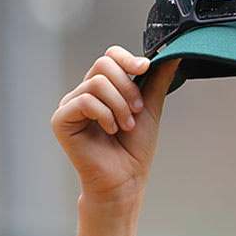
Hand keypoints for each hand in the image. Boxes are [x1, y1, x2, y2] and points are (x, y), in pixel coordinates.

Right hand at [50, 47, 179, 206]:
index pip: (110, 56)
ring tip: (125, 126)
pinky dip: (104, 114)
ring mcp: (70, 105)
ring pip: (96, 83)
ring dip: (119, 106)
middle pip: (103, 65)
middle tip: (136, 112)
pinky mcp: (61, 119)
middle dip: (127, 88)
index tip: (145, 69)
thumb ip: (157, 80)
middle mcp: (84, 93)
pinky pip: (84, 100)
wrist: (125, 181)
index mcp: (102, 88)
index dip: (128, 59)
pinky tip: (111, 130)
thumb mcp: (149, 108)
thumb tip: (174, 54)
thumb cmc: (134, 150)